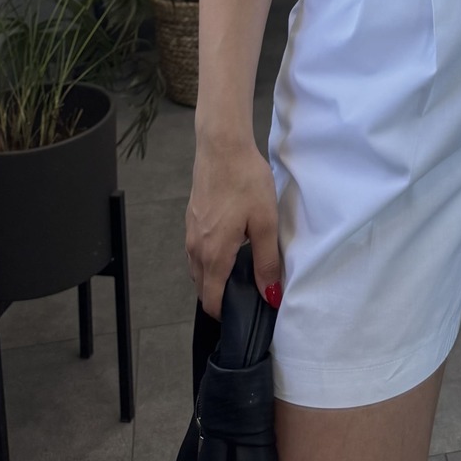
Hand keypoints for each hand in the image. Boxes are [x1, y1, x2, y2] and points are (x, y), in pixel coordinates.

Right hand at [186, 134, 282, 320]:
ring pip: (198, 269)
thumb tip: (270, 296)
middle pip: (201, 288)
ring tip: (240, 273)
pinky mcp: (191, 219)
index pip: (210, 301)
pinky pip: (196, 252)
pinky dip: (209, 260)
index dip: (225, 314)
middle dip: (220, 297)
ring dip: (213, 278)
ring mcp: (190, 233)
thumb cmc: (246, 182)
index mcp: (213, 255)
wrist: (222, 146)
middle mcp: (195, 249)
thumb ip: (266, 262)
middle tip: (247, 294)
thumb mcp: (265, 223)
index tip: (245, 315)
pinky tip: (229, 247)